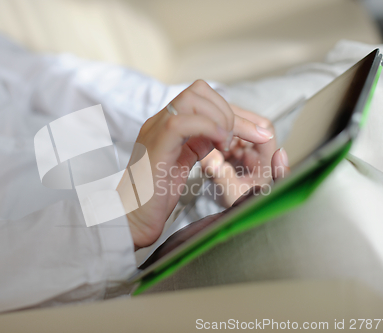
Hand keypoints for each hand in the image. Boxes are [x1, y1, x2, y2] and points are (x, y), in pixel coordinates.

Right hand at [119, 80, 273, 249]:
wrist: (129, 217)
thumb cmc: (153, 197)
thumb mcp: (180, 164)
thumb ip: (196, 146)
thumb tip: (218, 135)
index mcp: (166, 124)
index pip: (201, 98)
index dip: (230, 110)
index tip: (252, 130)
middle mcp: (159, 121)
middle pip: (199, 91)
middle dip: (231, 111)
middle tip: (244, 137)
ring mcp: (155, 129)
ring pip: (192, 98)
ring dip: (222, 118)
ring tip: (228, 144)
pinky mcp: (156, 144)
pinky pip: (183, 121)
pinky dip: (209, 128)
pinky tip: (220, 146)